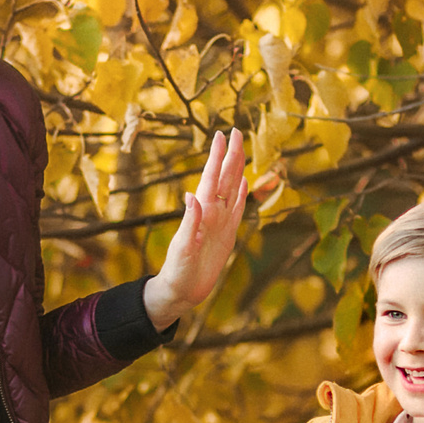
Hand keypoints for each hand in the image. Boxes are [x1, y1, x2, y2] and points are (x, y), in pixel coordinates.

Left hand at [141, 128, 247, 328]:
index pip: (210, 178)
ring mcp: (220, 222)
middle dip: (230, 155)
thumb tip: (192, 195)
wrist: (180, 292)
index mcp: (201, 213)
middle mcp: (211, 213)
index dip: (216, 157)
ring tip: (241, 150)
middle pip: (224, 178)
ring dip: (237, 169)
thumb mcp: (184, 248)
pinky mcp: (226, 234)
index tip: (221, 135)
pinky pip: (237, 209)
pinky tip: (245, 183)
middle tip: (236, 131)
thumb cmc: (178, 272)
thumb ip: (190, 222)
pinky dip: (242, 195)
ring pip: (232, 189)